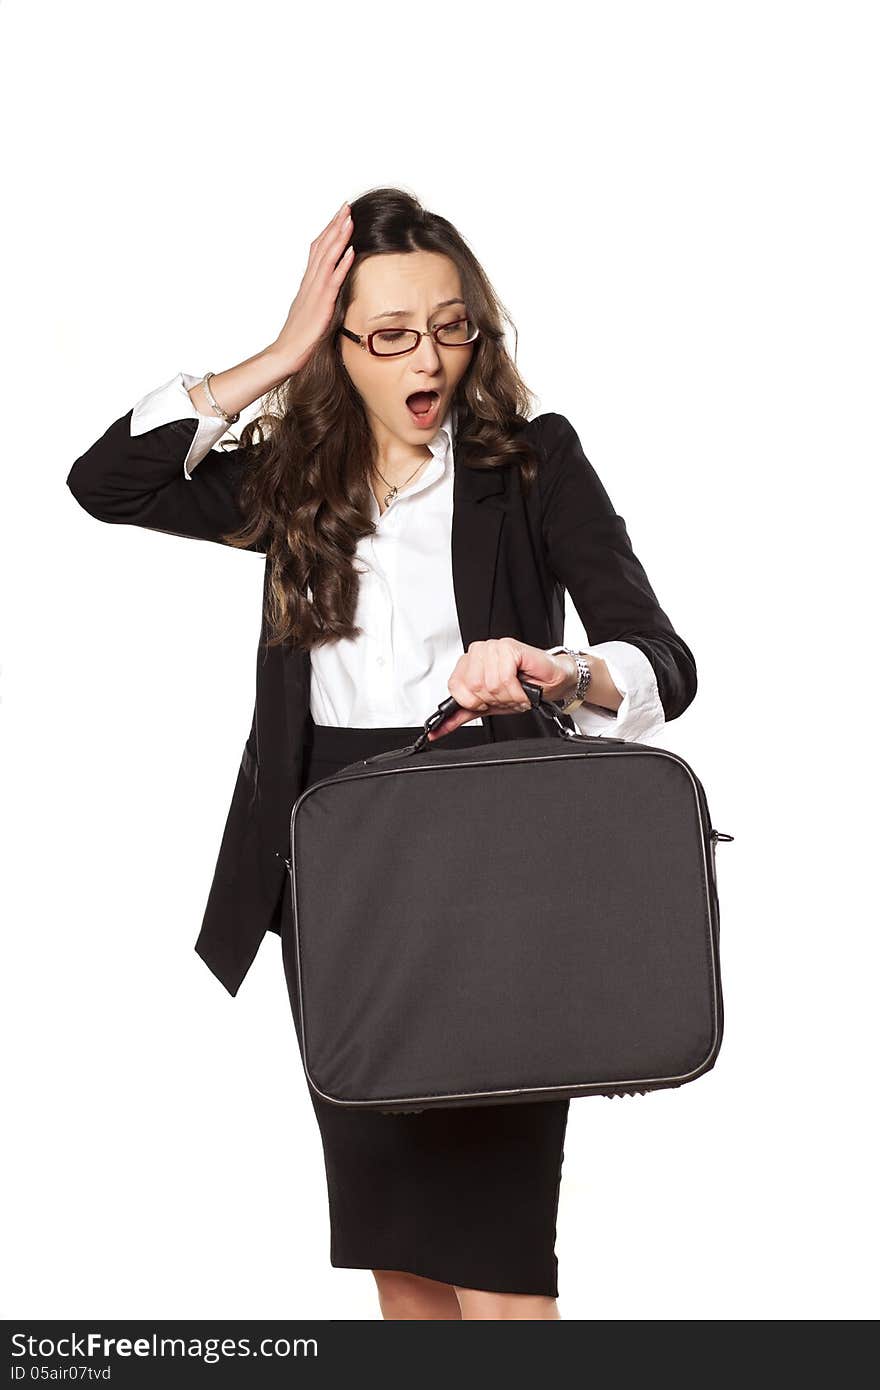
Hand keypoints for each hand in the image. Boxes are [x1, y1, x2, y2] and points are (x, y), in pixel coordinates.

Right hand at [270, 201, 355, 374]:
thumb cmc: (298, 338)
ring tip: (349, 219)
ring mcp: (315, 292)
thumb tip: (330, 290)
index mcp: (308, 283)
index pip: (318, 250)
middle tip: (346, 206)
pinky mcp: (321, 305)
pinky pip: (333, 281)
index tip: (340, 215)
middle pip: (322, 247)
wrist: (285, 354)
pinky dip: (342, 264)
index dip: (329, 231)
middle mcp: (310, 283)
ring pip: (327, 258)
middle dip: (335, 225)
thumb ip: (320, 297)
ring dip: (339, 237)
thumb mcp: (311, 311)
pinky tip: (351, 251)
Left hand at [427, 639, 578, 739]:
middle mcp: (478, 652)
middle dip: (494, 700)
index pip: (455, 687)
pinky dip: (516, 690)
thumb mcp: (486, 707)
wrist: (551, 682)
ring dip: (508, 696)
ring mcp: (493, 647)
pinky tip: (523, 687)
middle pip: (473, 687)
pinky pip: (504, 677)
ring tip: (517, 692)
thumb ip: (460, 715)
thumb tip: (436, 730)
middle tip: (507, 697)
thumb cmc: (523, 689)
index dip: (473, 701)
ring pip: (489, 683)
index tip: (488, 703)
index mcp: (468, 663)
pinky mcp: (509, 647)